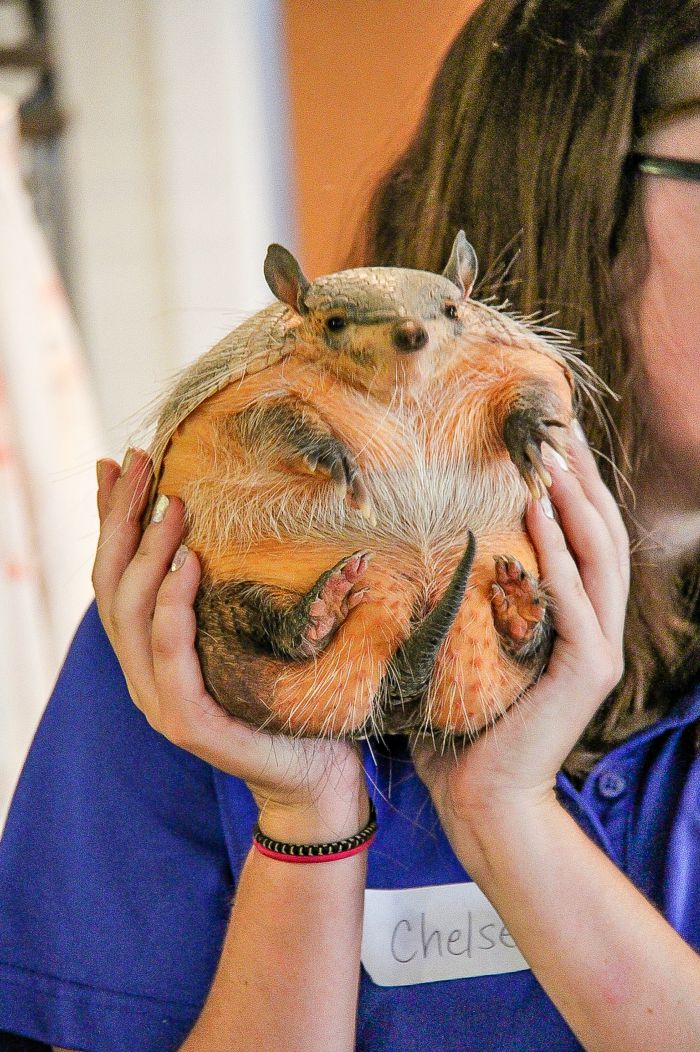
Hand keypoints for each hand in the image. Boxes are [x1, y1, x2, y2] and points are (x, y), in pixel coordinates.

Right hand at [92, 450, 367, 841]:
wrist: (318, 773)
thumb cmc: (289, 697)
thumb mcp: (248, 632)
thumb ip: (220, 594)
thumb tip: (222, 525)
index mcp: (151, 651)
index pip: (115, 576)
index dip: (110, 520)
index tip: (117, 464)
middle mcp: (143, 673)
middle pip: (111, 587)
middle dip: (122, 520)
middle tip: (141, 464)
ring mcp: (161, 701)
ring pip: (132, 616)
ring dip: (148, 554)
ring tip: (171, 504)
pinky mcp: (189, 723)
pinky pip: (170, 656)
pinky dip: (173, 607)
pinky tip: (187, 564)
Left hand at [411, 423, 629, 870]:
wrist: (480, 800)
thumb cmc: (465, 727)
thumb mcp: (467, 649)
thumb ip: (467, 602)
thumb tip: (422, 549)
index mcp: (573, 622)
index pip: (584, 540)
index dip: (573, 489)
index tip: (549, 440)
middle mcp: (595, 629)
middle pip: (601, 535)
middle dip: (582, 478)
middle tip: (557, 426)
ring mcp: (598, 649)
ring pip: (599, 557)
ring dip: (577, 501)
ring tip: (552, 453)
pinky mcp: (587, 670)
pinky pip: (574, 598)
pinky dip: (559, 551)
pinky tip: (540, 511)